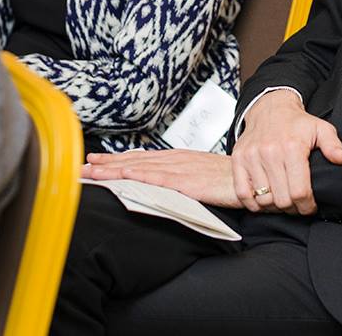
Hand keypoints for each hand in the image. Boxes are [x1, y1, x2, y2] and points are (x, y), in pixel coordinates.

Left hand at [83, 149, 241, 208]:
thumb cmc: (234, 178)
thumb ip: (183, 177)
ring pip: (142, 168)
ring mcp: (184, 170)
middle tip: (82, 167)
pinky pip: (161, 179)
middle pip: (137, 161)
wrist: (259, 177)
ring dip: (115, 169)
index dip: (117, 160)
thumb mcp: (203, 175)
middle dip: (107, 164)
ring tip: (92, 172)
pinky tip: (124, 174)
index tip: (94, 162)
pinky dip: (140, 175)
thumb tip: (163, 183)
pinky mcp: (191, 183)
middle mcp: (178, 160)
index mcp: (180, 159)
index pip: (142, 159)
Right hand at [231, 90, 341, 214]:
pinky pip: (242, 193)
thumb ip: (333, 145)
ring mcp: (251, 157)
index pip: (299, 191)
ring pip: (263, 199)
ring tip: (283, 202)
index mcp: (292, 148)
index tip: (310, 207)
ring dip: (274, 207)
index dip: (307, 206)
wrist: (270, 109)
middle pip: (281, 199)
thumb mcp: (321, 129)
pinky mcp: (238, 160)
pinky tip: (264, 200)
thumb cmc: (296, 122)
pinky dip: (253, 203)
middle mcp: (270, 153)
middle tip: (298, 206)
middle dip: (293, 208)